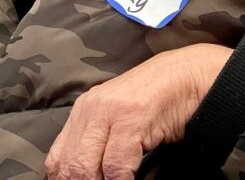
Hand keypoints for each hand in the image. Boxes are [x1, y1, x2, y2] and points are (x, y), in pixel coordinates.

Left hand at [45, 44, 231, 179]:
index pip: (57, 158)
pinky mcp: (131, 119)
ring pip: (85, 167)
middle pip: (69, 165)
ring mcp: (108, 113)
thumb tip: (96, 177)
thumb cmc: (158, 102)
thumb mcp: (119, 121)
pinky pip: (117, 165)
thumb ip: (103, 146)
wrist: (187, 75)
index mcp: (83, 112)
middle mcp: (89, 110)